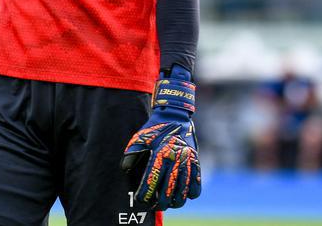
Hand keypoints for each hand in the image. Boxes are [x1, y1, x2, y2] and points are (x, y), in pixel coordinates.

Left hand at [121, 65, 201, 210]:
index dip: (145, 195)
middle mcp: (175, 159)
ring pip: (183, 193)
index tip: (141, 200)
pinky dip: (190, 194)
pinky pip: (196, 186)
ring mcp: (187, 162)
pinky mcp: (195, 162)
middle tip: (154, 205)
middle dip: (159, 204)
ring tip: (168, 203)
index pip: (151, 182)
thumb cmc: (154, 128)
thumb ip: (131, 154)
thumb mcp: (139, 138)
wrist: (175, 115)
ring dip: (175, 202)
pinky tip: (182, 194)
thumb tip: (125, 170)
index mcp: (159, 154)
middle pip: (168, 192)